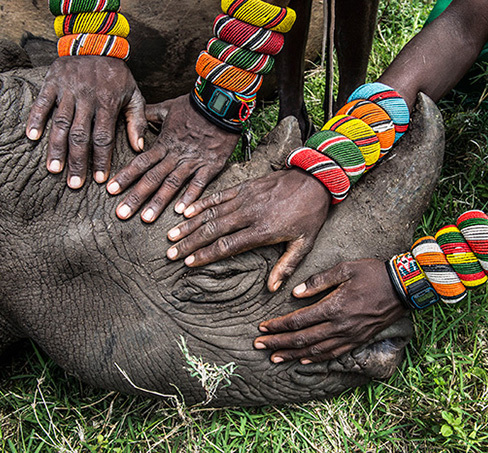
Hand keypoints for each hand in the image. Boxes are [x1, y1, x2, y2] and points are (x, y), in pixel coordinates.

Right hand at [26, 56, 146, 187]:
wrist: (96, 40)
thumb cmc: (116, 74)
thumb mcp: (134, 94)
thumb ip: (136, 121)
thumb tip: (139, 148)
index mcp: (108, 103)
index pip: (104, 137)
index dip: (101, 159)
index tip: (99, 180)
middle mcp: (87, 98)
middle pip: (81, 135)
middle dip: (78, 161)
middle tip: (74, 184)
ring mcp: (68, 90)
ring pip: (60, 123)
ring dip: (56, 148)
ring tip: (54, 169)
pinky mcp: (52, 81)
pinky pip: (42, 102)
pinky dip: (36, 119)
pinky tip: (32, 137)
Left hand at [107, 95, 239, 222]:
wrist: (221, 103)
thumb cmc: (195, 105)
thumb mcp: (168, 107)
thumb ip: (150, 114)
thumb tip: (136, 115)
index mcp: (164, 143)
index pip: (140, 162)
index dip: (125, 177)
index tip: (110, 190)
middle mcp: (175, 155)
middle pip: (152, 178)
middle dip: (136, 197)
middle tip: (121, 213)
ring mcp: (193, 162)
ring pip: (172, 184)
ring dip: (158, 202)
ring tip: (146, 219)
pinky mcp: (211, 165)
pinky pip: (199, 184)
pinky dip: (190, 197)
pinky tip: (181, 212)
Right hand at [166, 169, 330, 290]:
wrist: (315, 179)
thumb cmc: (310, 214)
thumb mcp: (304, 243)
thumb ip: (286, 266)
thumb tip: (272, 288)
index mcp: (263, 230)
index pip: (228, 245)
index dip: (206, 254)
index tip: (189, 262)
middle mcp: (249, 213)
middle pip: (213, 230)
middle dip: (190, 242)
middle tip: (171, 253)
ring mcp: (245, 198)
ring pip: (211, 213)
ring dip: (189, 225)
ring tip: (172, 236)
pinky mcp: (244, 187)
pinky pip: (218, 196)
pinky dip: (201, 203)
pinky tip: (185, 211)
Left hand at [253, 259, 407, 363]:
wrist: (403, 288)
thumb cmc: (373, 273)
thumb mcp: (345, 268)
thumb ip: (318, 281)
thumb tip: (295, 294)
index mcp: (334, 307)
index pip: (298, 321)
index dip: (278, 326)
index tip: (262, 327)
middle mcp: (340, 326)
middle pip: (302, 339)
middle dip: (278, 343)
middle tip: (258, 346)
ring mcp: (350, 336)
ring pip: (315, 351)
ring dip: (292, 355)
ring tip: (274, 358)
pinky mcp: (358, 340)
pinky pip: (333, 354)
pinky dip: (316, 359)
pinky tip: (303, 360)